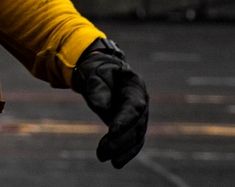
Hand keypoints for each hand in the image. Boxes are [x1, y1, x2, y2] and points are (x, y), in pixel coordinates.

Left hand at [72, 38, 148, 168]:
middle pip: (136, 125)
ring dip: (121, 149)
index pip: (134, 106)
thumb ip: (97, 87)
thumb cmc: (97, 72)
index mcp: (134, 85)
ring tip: (102, 156)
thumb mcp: (93, 74)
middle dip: (121, 140)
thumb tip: (101, 106)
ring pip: (136, 137)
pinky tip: (116, 163)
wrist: (99, 75)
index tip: (112, 131)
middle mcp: (141, 101)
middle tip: (102, 150)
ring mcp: (139, 115)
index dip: (125, 120)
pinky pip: (133, 142)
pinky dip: (126, 153)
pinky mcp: (133, 126)